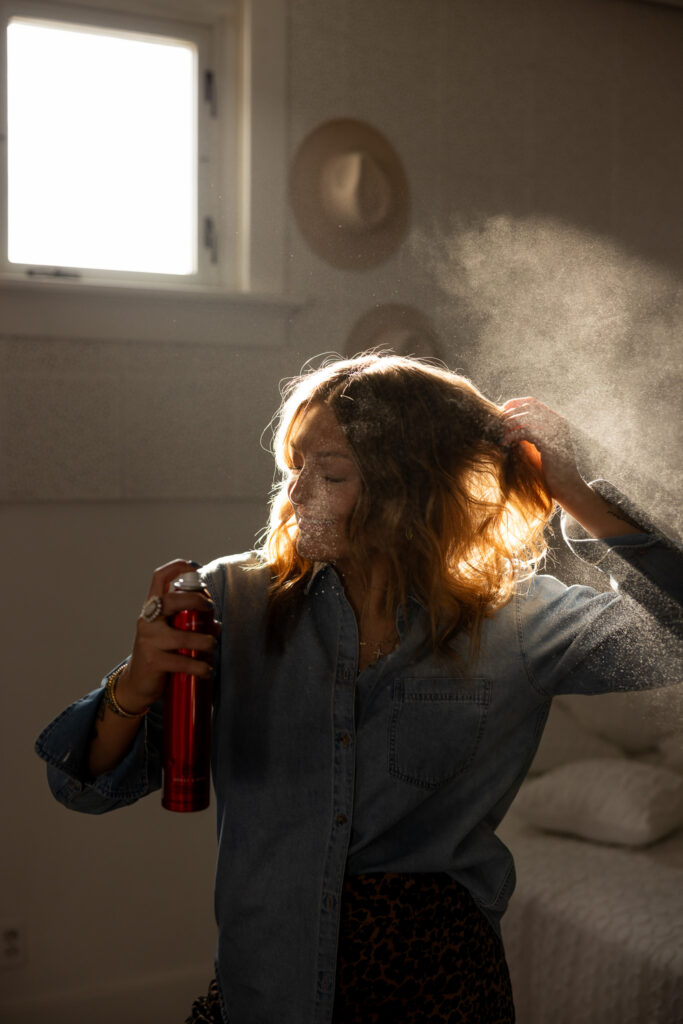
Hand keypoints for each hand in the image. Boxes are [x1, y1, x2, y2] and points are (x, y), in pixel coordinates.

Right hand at [117, 559, 219, 712]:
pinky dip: (200, 667)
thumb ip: (188, 621)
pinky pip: (182, 662)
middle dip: (196, 600)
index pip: (159, 577)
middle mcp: (147, 620)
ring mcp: (149, 641)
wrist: (137, 683)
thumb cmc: (160, 653)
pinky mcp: (153, 662)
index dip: (178, 567)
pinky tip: (206, 670)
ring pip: (183, 636)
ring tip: (213, 646)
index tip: (198, 570)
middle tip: (210, 608)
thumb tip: (216, 623)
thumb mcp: (169, 631)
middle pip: (171, 599)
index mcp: (152, 608)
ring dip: (205, 641)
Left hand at [501, 397, 583, 504]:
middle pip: (528, 408)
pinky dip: (511, 436)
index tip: (501, 411)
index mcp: (557, 420)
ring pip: (525, 418)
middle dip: (509, 414)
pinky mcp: (550, 443)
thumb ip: (528, 432)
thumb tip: (506, 421)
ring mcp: (556, 432)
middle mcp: (558, 423)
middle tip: (497, 424)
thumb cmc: (550, 468)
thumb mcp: (538, 445)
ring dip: (509, 425)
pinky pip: (525, 432)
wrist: (566, 487)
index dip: (515, 404)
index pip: (532, 402)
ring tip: (500, 434)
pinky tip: (504, 443)